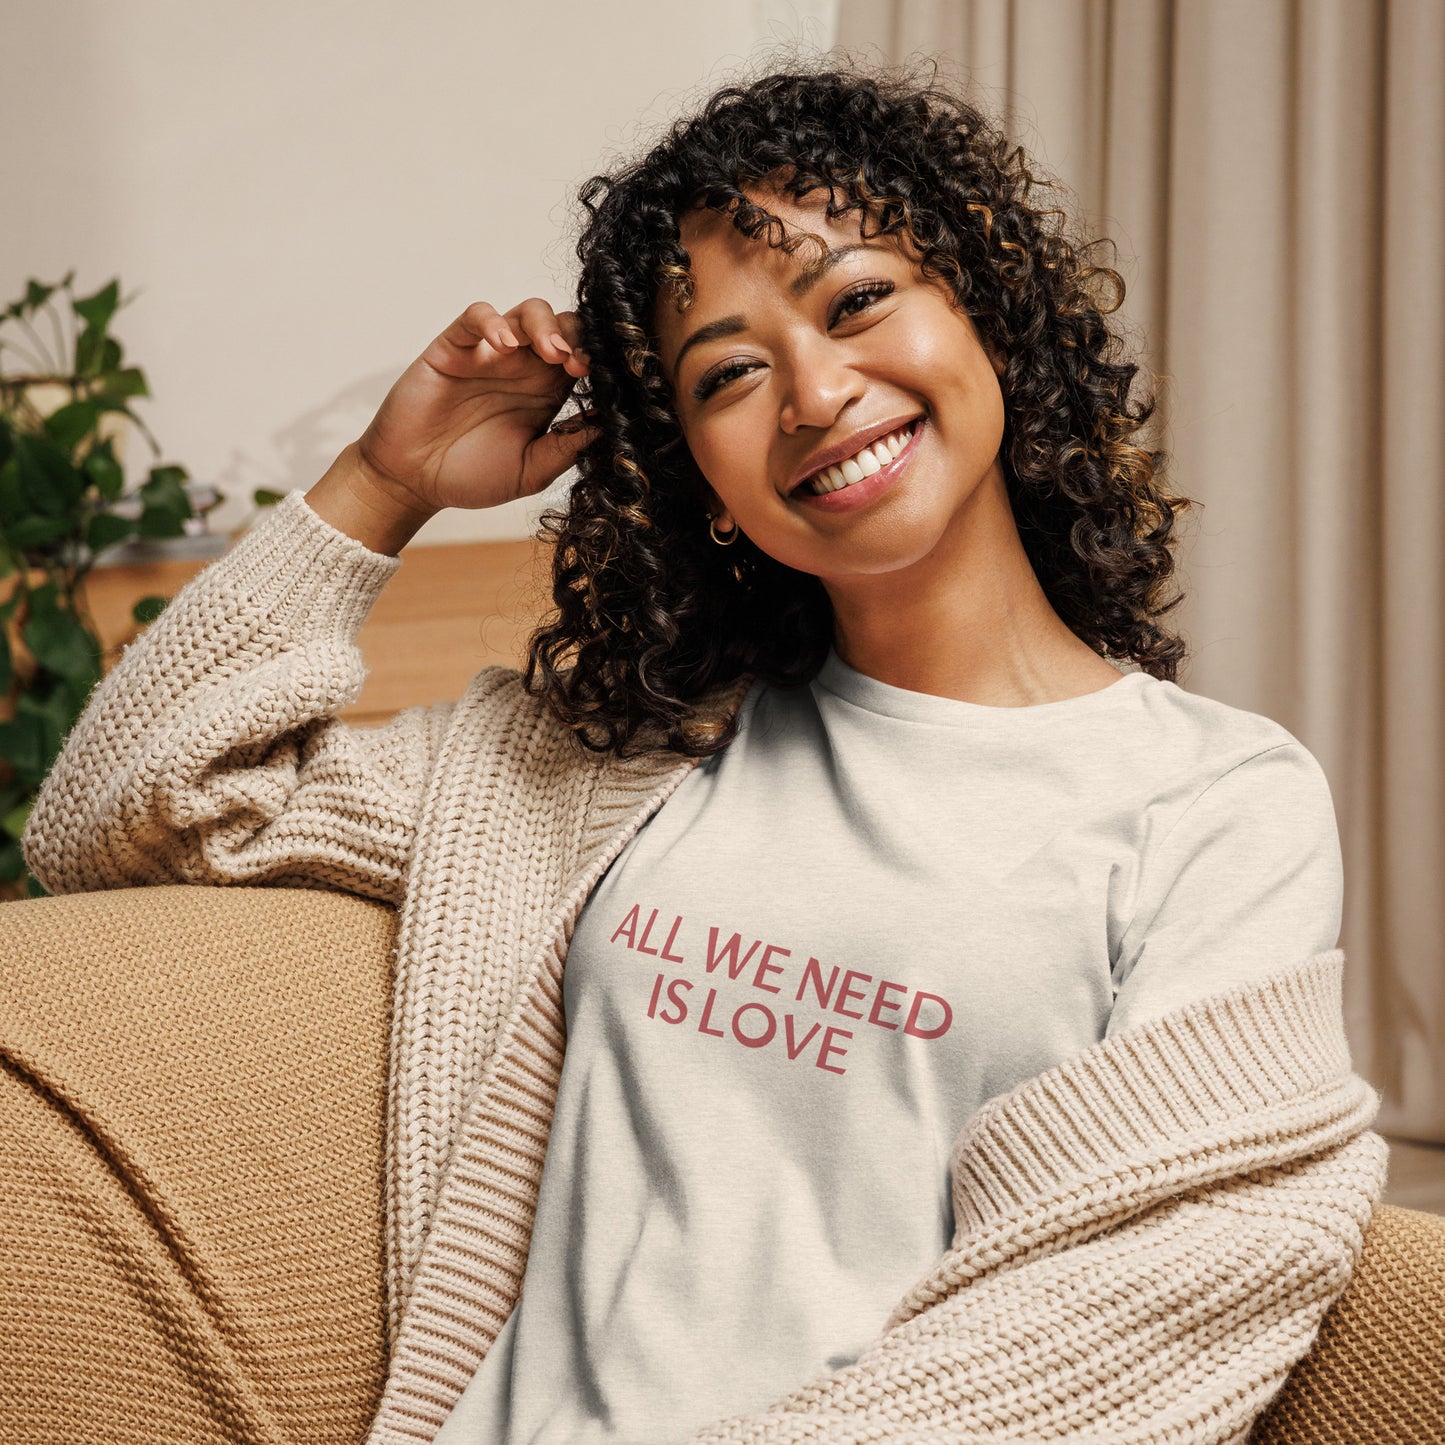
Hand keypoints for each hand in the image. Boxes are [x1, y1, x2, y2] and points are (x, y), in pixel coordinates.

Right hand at [354, 299, 597, 513]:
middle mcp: (523, 368)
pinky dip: (492, 321)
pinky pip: (475, 316)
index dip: (596, 361)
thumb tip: (607, 427)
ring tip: (551, 352)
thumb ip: (565, 449)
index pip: (583, 358)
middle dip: (578, 337)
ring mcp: (489, 354)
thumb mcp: (530, 471)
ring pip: (527, 312)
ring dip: (546, 325)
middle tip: (578, 365)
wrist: (415, 481)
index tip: (602, 380)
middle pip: (563, 326)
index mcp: (547, 393)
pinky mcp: (454, 347)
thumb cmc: (471, 476)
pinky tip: (503, 345)